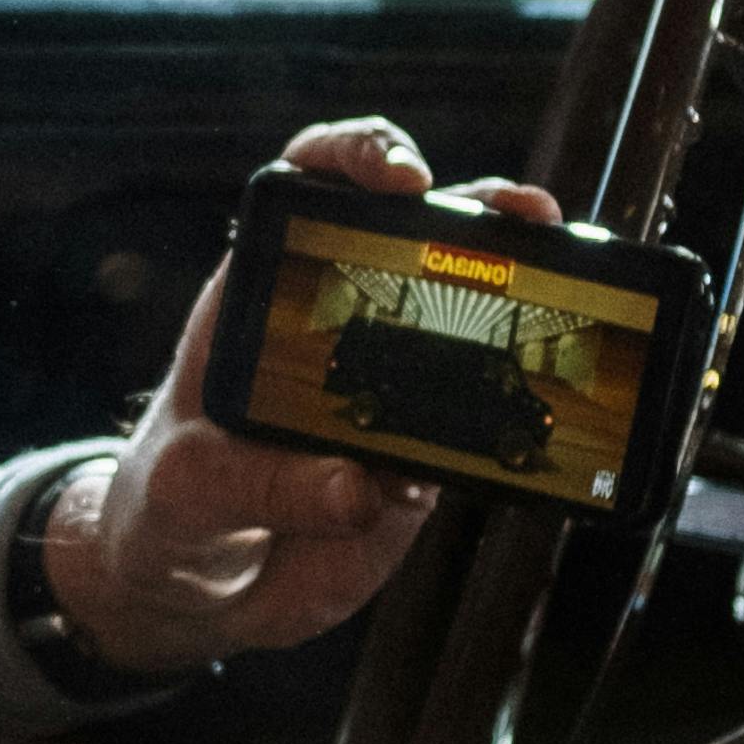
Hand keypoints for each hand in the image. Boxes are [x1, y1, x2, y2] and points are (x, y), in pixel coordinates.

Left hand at [49, 116, 556, 673]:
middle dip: (487, 209)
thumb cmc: (171, 508)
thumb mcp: (188, 493)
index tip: (402, 179)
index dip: (362, 156)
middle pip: (427, 231)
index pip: (314, 181)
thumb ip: (260, 487)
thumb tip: (359, 487)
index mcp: (267, 290)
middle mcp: (343, 319)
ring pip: (477, 313)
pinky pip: (488, 421)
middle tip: (526, 221)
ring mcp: (396, 383)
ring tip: (572, 294)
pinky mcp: (430, 450)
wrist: (197, 587)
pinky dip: (523, 412)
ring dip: (532, 292)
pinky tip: (543, 422)